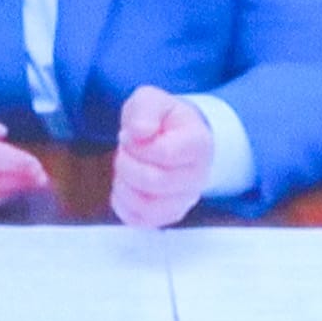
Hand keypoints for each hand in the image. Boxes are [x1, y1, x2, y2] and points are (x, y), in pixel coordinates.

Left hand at [110, 85, 217, 226]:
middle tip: (125, 151)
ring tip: (126, 168)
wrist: (174, 138)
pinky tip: (126, 184)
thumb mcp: (151, 100)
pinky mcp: (168, 216)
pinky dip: (122, 203)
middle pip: (154, 182)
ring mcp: (185, 200)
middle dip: (126, 164)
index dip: (137, 145)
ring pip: (147, 207)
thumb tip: (139, 133)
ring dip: (124, 185)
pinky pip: (139, 220)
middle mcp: (198, 177)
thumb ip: (144, 109)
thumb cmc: (162, 120)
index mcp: (199, 145)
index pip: (164, 153)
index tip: (132, 135)